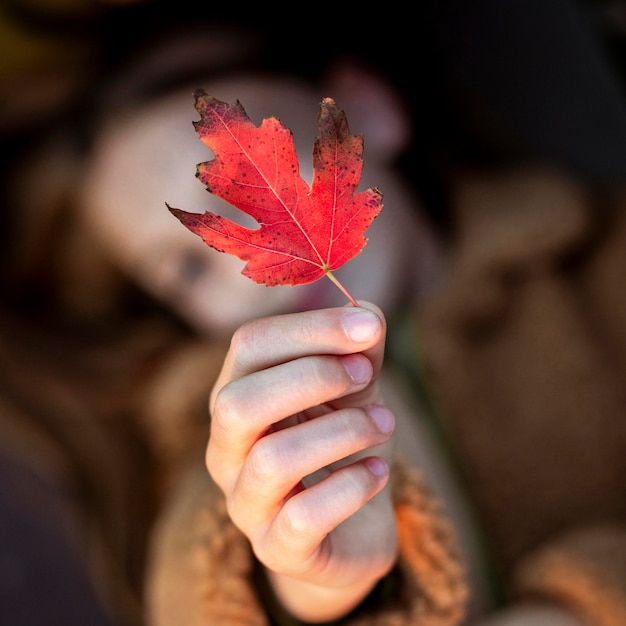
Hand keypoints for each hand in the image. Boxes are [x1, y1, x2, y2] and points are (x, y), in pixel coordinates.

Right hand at [206, 301, 396, 621]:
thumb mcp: (355, 388)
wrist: (350, 525)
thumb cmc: (343, 443)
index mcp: (236, 396)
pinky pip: (304, 516)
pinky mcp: (277, 549)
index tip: (368, 326)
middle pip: (238, 402)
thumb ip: (358, 350)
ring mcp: (246, 503)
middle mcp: (226, 449)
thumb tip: (368, 317)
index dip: (309, 328)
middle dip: (312, 377)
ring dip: (343, 430)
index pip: (248, 346)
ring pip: (273, 459)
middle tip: (366, 374)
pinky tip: (380, 472)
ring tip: (385, 422)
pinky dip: (353, 485)